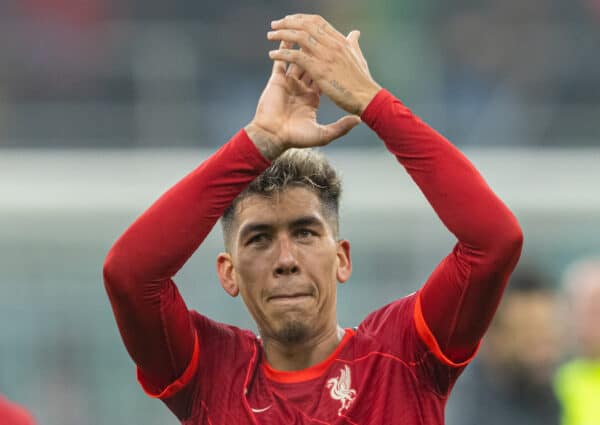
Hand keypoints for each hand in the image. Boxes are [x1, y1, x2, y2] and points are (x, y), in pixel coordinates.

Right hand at [246, 40, 360, 159]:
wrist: (273, 137)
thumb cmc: (296, 138)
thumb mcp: (323, 135)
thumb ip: (341, 127)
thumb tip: (358, 120)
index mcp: (312, 99)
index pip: (324, 78)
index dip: (332, 67)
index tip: (341, 55)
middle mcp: (301, 89)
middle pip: (312, 66)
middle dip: (318, 54)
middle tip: (326, 38)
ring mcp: (289, 83)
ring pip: (297, 60)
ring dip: (302, 47)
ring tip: (309, 33)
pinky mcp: (277, 81)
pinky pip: (281, 61)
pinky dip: (284, 49)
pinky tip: (288, 37)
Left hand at [268, 14, 381, 115]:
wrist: (367, 98)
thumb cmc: (363, 82)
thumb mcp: (359, 58)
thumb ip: (353, 44)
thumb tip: (355, 33)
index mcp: (341, 41)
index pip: (318, 22)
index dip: (302, 18)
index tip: (290, 19)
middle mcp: (333, 44)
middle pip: (306, 25)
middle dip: (288, 22)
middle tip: (275, 24)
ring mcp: (326, 56)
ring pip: (299, 37)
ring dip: (282, 34)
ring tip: (270, 35)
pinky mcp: (319, 69)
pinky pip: (296, 56)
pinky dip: (282, 53)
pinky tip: (272, 55)